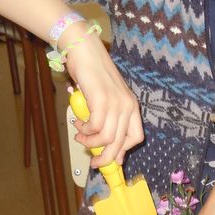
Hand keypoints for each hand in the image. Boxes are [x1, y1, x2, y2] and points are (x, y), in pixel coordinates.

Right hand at [65, 27, 142, 165]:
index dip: (123, 151)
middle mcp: (128, 106)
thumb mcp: (106, 100)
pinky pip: (94, 127)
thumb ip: (109, 120)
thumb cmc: (93, 75)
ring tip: (80, 134)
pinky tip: (78, 123)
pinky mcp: (102, 100)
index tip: (110, 159)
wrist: (85, 51)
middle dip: (105, 158)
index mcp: (132, 106)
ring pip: (106, 138)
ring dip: (89, 142)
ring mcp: (116, 103)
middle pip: (120, 143)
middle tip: (93, 163)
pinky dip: (84, 130)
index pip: (136, 137)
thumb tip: (106, 145)